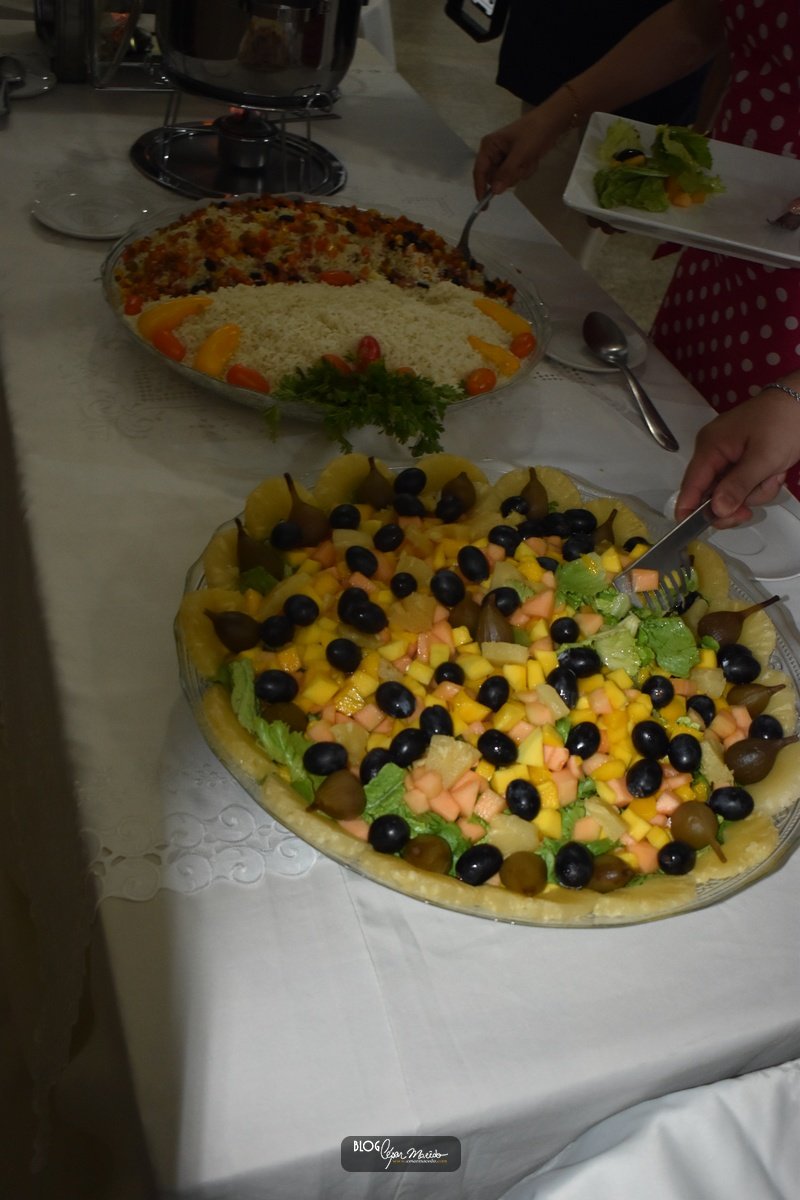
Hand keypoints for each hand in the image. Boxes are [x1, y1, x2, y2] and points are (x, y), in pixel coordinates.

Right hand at [473, 107, 561, 198]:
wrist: (552, 123)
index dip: (480, 188)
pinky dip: (525, 170)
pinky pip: (516, 175)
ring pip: (507, 179)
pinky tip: (532, 159)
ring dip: (520, 173)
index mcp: (489, 146)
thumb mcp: (520, 153)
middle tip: (522, 166)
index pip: (480, 171)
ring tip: (530, 159)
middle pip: (494, 178)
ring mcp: (504, 158)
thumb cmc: (533, 133)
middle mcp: (493, 153)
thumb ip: (506, 173)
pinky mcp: (514, 161)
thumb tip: (494, 191)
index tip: (484, 205)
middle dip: (510, 176)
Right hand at [675, 392, 799, 525]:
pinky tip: (775, 471)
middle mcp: (713, 452)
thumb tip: (716, 510)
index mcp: (710, 447)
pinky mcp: (743, 459)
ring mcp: (729, 456)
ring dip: (755, 491)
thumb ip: (738, 485)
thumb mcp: (763, 458)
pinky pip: (744, 483)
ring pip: (732, 491)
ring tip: (774, 474)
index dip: (688, 509)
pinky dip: (760, 483)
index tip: (691, 531)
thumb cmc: (783, 424)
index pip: (691, 484)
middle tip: (749, 513)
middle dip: (735, 502)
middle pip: (711, 493)